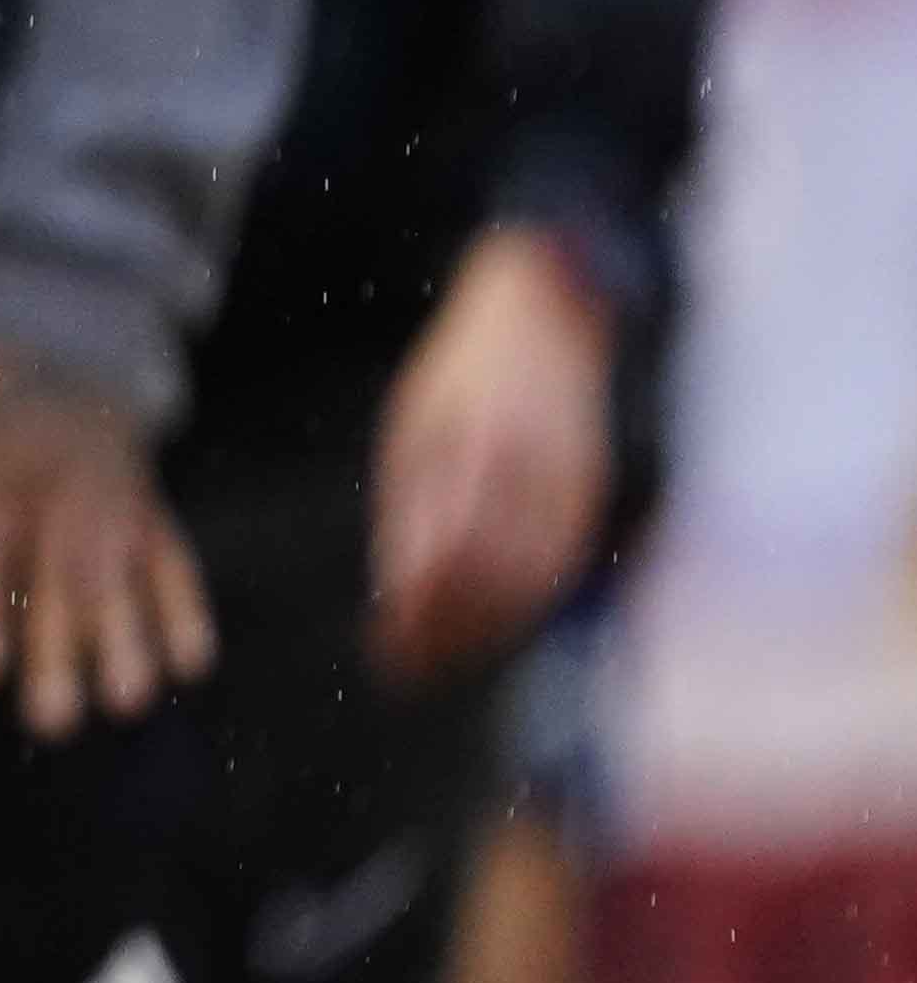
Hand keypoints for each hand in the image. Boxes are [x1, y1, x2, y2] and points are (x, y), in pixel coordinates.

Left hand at [0, 326, 215, 738]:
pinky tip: (191, 661)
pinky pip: (174, 554)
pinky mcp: (149, 503)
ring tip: (126, 700)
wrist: (66, 326)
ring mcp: (113, 500)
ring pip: (121, 576)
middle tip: (50, 720)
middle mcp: (60, 491)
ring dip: (127, 638)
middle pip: (57, 578)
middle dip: (55, 649)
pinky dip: (186, 603)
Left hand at [370, 229, 614, 685]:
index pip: (433, 555)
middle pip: (480, 578)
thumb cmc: (467, 374)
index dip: (414, 615)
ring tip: (450, 658)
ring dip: (490, 630)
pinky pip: (566, 561)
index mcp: (456, 449)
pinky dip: (535, 601)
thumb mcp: (418, 423)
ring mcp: (560, 478)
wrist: (545, 311)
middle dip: (447, 634)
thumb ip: (415, 500)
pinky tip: (506, 621)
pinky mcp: (594, 487)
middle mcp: (511, 468)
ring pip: (530, 580)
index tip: (389, 655)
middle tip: (414, 672)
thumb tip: (404, 583)